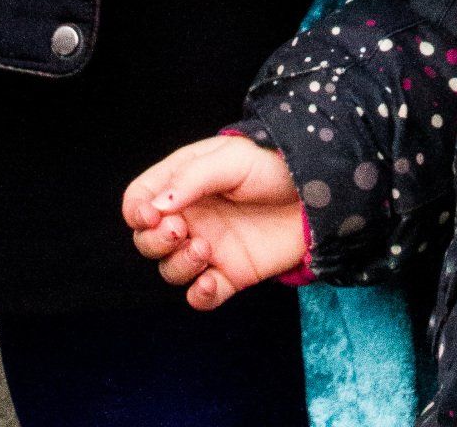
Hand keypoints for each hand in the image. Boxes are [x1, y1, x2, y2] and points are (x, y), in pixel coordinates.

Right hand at [123, 135, 306, 309]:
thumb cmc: (272, 164)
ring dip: (178, 264)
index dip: (137, 210)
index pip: (139, 199)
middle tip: (179, 231)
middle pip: (147, 240)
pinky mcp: (230, 274)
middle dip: (154, 240)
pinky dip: (198, 297)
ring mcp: (209, 247)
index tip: (152, 214)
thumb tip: (155, 206)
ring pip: (170, 269)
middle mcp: (190, 217)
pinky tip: (210, 283)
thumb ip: (192, 179)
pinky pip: (201, 296)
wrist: (318, 192)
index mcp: (183, 182)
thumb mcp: (231, 159)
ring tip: (206, 248)